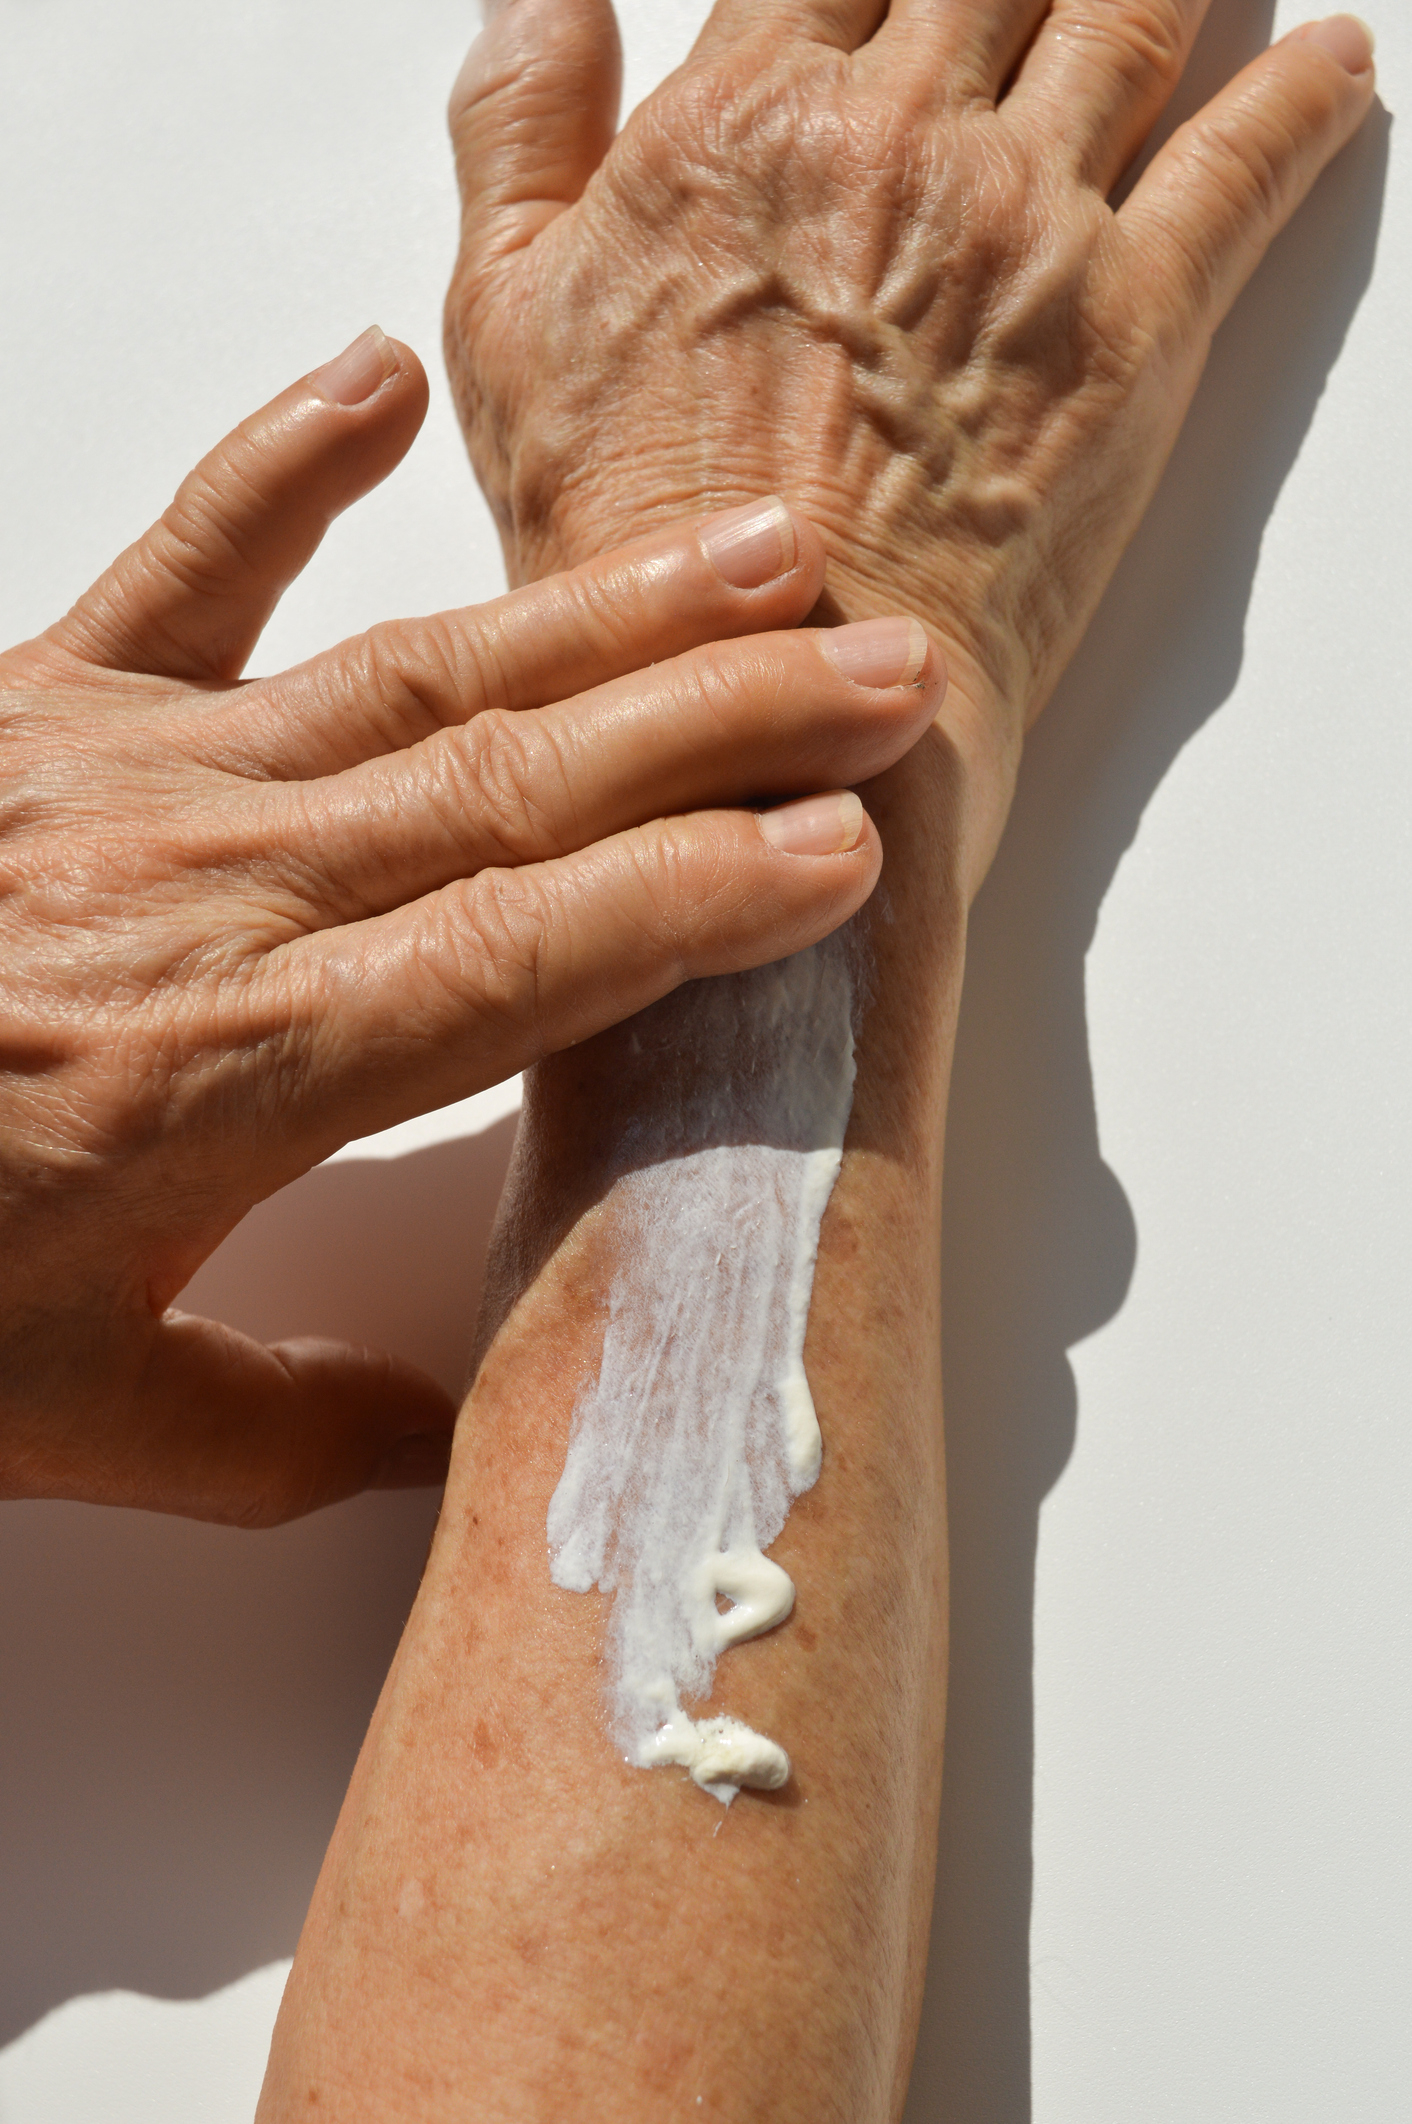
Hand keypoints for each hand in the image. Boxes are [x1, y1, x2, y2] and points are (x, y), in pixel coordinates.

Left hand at [0, 330, 941, 1523]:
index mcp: (235, 1070)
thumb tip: (443, 1437)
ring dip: (599, 615)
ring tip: (761, 559)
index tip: (841, 848)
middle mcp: (208, 895)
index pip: (524, 960)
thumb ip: (284, 1436)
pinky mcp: (38, 708)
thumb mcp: (74, 1422)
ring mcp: (126, 779)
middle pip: (516, 787)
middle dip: (722, 727)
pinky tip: (382, 375)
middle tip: (884, 674)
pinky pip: (175, 568)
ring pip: (412, 673)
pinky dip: (279, 467)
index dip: (697, 896)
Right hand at [445, 0, 1375, 884]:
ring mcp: (1026, 223)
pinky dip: (1306, 98)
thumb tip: (544, 1)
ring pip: (1132, 14)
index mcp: (744, 121)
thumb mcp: (500, 332)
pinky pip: (1249, 162)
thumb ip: (518, 136)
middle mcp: (896, 140)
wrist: (773, 702)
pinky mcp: (1134, 323)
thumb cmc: (643, 550)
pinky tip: (1331, 65)